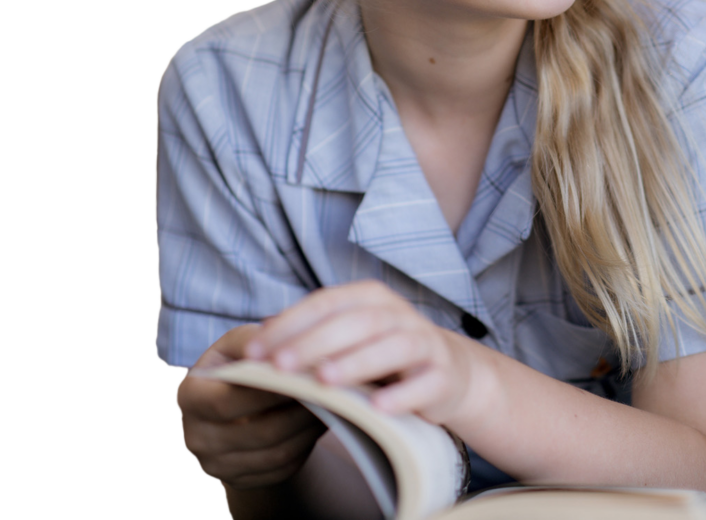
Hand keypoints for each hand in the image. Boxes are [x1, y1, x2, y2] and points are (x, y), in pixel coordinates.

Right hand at [176, 323, 326, 489]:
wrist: (230, 399)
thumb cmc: (236, 362)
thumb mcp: (238, 343)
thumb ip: (255, 340)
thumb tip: (280, 337)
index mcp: (189, 397)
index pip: (228, 402)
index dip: (269, 392)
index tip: (303, 376)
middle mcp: (196, 438)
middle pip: (258, 432)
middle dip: (298, 412)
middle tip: (328, 394)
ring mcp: (217, 465)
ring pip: (275, 454)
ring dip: (308, 430)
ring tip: (333, 406)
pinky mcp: (241, 481)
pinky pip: (281, 470)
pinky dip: (305, 447)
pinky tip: (320, 424)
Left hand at [243, 280, 488, 428]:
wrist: (450, 373)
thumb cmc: (385, 355)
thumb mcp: (350, 337)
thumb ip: (312, 333)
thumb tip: (260, 334)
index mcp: (370, 297)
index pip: (325, 303)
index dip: (289, 324)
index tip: (254, 352)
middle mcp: (398, 314)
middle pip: (356, 322)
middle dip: (315, 343)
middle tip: (280, 366)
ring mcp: (424, 343)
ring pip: (393, 346)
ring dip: (358, 362)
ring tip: (324, 381)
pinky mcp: (443, 376)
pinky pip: (425, 383)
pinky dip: (402, 395)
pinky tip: (378, 408)